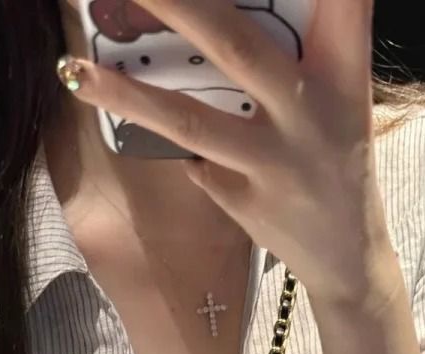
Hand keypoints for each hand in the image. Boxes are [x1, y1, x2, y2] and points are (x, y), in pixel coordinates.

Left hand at [61, 0, 396, 306]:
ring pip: (191, 121)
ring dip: (128, 95)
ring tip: (74, 70)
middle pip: (235, 45)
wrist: (349, 256)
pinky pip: (192, 159)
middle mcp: (312, 114)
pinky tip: (133, 118)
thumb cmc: (336, 156)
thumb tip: (215, 11)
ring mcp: (277, 164)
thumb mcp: (341, 93)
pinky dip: (164, 137)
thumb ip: (309, 44)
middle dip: (176, 6)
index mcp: (344, 73)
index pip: (341, 5)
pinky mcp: (247, 203)